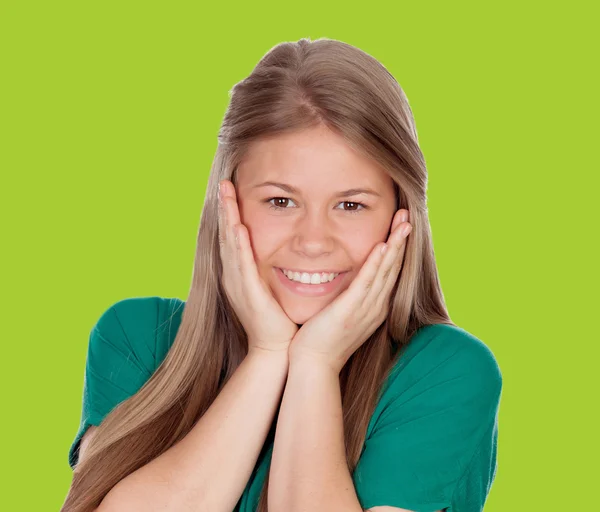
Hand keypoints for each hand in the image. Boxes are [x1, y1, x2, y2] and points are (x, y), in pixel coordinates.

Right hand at [218, 179, 298, 355]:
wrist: (276, 348)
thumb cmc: (278, 320)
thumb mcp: (272, 288)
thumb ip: (273, 268)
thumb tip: (286, 250)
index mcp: (240, 273)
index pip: (233, 236)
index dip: (230, 212)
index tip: (231, 189)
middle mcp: (234, 275)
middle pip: (226, 234)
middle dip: (224, 208)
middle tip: (223, 183)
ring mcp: (238, 283)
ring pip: (230, 243)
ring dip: (227, 217)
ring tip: (225, 194)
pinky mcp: (248, 292)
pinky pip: (242, 263)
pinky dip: (238, 244)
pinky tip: (238, 226)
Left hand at [288, 209, 411, 372]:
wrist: (313, 365)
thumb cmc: (322, 339)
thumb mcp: (341, 313)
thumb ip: (347, 295)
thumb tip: (345, 279)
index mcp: (374, 306)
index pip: (390, 271)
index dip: (397, 248)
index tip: (401, 226)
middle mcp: (375, 306)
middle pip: (393, 267)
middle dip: (401, 240)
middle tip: (408, 215)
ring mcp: (365, 309)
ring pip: (385, 271)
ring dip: (395, 245)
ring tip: (404, 223)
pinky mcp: (350, 311)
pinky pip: (366, 282)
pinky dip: (376, 263)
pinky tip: (383, 246)